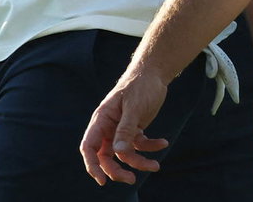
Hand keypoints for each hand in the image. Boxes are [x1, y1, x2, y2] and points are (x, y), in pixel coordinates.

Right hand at [79, 69, 171, 185]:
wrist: (154, 73)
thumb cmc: (140, 86)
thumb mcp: (134, 107)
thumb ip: (125, 130)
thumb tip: (118, 153)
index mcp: (102, 119)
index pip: (89, 146)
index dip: (92, 165)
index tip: (101, 180)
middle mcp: (109, 127)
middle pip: (106, 156)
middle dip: (117, 170)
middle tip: (131, 180)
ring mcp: (121, 129)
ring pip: (124, 154)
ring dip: (139, 162)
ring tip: (156, 166)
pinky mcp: (134, 129)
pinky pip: (139, 145)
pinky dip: (150, 147)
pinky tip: (163, 142)